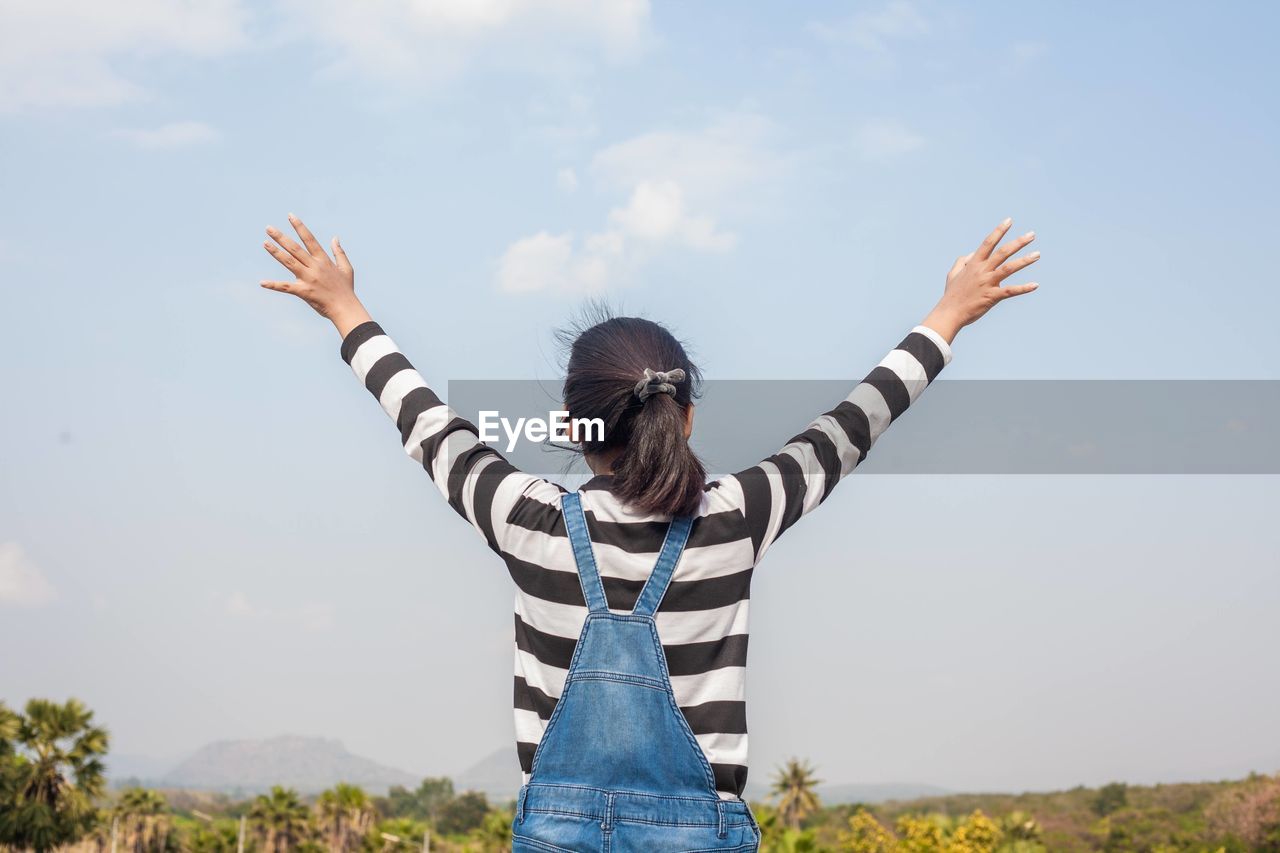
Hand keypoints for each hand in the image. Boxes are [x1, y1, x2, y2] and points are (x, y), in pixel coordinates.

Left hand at [261, 213, 369, 334]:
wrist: (345, 309)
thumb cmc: (346, 290)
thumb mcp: (347, 268)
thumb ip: (339, 252)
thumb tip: (335, 238)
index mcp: (324, 260)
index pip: (309, 239)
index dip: (299, 227)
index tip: (290, 216)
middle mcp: (315, 267)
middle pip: (295, 249)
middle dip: (281, 237)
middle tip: (268, 228)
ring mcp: (308, 279)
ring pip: (289, 262)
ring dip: (276, 252)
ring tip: (264, 243)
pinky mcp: (303, 292)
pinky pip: (286, 287)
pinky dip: (274, 285)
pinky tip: (262, 282)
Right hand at [922, 217, 1039, 342]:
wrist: (949, 313)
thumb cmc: (951, 295)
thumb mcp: (952, 274)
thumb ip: (961, 261)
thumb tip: (971, 254)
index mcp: (973, 264)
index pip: (988, 243)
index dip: (999, 231)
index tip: (1009, 221)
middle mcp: (982, 271)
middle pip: (1003, 252)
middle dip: (1018, 242)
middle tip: (1032, 235)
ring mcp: (987, 283)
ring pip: (1009, 268)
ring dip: (1024, 260)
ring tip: (1037, 254)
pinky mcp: (992, 296)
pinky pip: (1010, 291)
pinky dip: (1023, 288)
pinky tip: (1035, 285)